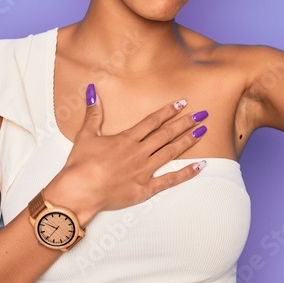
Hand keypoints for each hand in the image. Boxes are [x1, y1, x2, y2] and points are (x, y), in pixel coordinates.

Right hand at [48, 85, 208, 221]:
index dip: (168, 111)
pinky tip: (200, 165)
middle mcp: (139, 152)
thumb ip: (93, 114)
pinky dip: (186, 173)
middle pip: (166, 134)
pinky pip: (170, 180)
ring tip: (203, 131)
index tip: (182, 103)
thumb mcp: (85, 135)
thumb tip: (92, 91)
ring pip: (171, 152)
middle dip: (185, 122)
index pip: (152, 121)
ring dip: (188, 141)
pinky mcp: (145, 189)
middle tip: (201, 114)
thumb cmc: (80, 164)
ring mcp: (144, 171)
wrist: (80, 191)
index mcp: (126, 139)